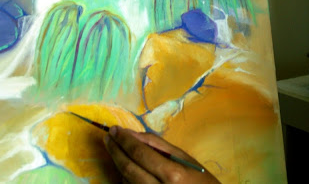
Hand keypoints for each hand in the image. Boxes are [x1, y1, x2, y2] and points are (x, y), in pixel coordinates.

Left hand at [104, 126, 220, 182]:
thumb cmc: (201, 181)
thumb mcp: (184, 158)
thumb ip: (158, 145)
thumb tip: (133, 135)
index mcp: (172, 175)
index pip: (140, 153)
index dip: (124, 140)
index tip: (114, 129)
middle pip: (128, 167)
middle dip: (115, 150)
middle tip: (108, 137)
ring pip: (126, 180)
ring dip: (119, 163)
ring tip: (116, 149)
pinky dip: (125, 178)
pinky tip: (126, 167)